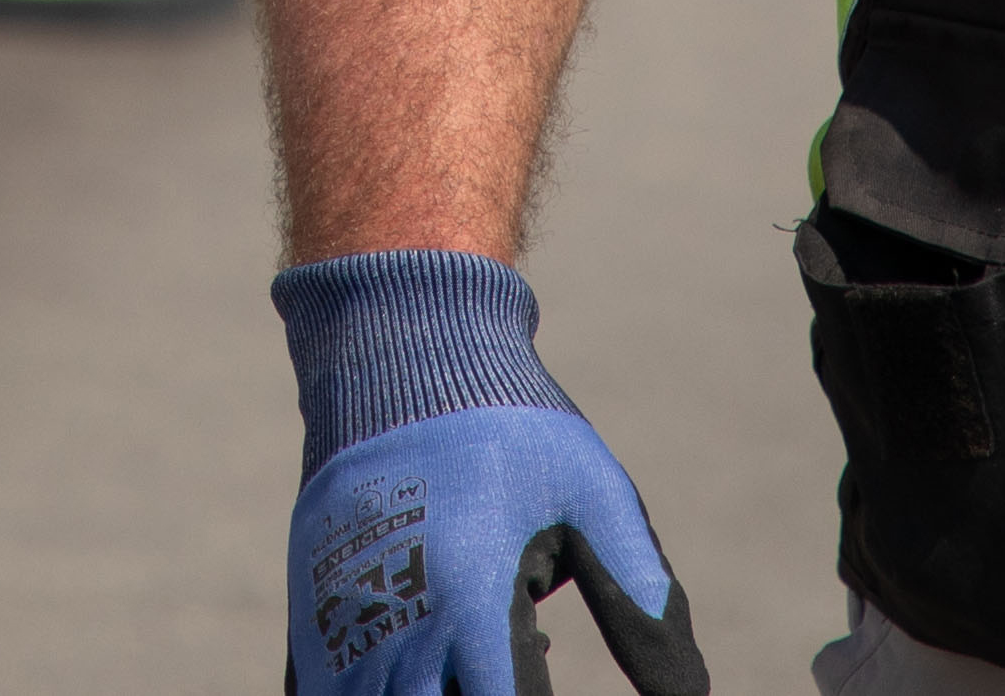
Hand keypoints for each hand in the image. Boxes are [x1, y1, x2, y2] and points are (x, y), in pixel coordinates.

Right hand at [289, 406, 700, 695]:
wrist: (399, 345)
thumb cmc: (512, 424)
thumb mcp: (594, 499)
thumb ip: (640, 600)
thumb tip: (692, 695)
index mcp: (474, 603)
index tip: (561, 673)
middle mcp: (399, 623)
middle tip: (521, 671)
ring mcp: (342, 619)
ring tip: (477, 668)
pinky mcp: (312, 606)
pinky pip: (323, 690)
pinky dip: (374, 692)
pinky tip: (431, 667)